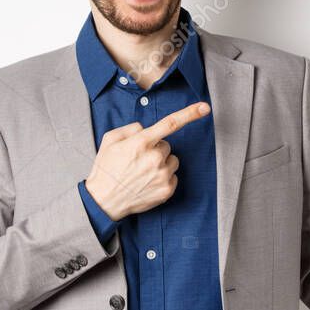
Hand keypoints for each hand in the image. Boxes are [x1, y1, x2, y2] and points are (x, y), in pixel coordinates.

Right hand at [85, 102, 210, 220]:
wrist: (104, 201)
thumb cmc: (106, 169)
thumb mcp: (110, 140)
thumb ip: (131, 128)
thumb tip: (146, 129)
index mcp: (141, 143)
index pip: (170, 123)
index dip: (189, 113)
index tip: (205, 107)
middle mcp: (155, 158)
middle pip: (166, 145)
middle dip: (156, 149)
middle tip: (138, 160)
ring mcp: (162, 175)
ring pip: (172, 160)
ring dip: (161, 163)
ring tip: (142, 172)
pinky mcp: (166, 190)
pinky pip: (173, 176)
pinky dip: (163, 178)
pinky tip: (147, 182)